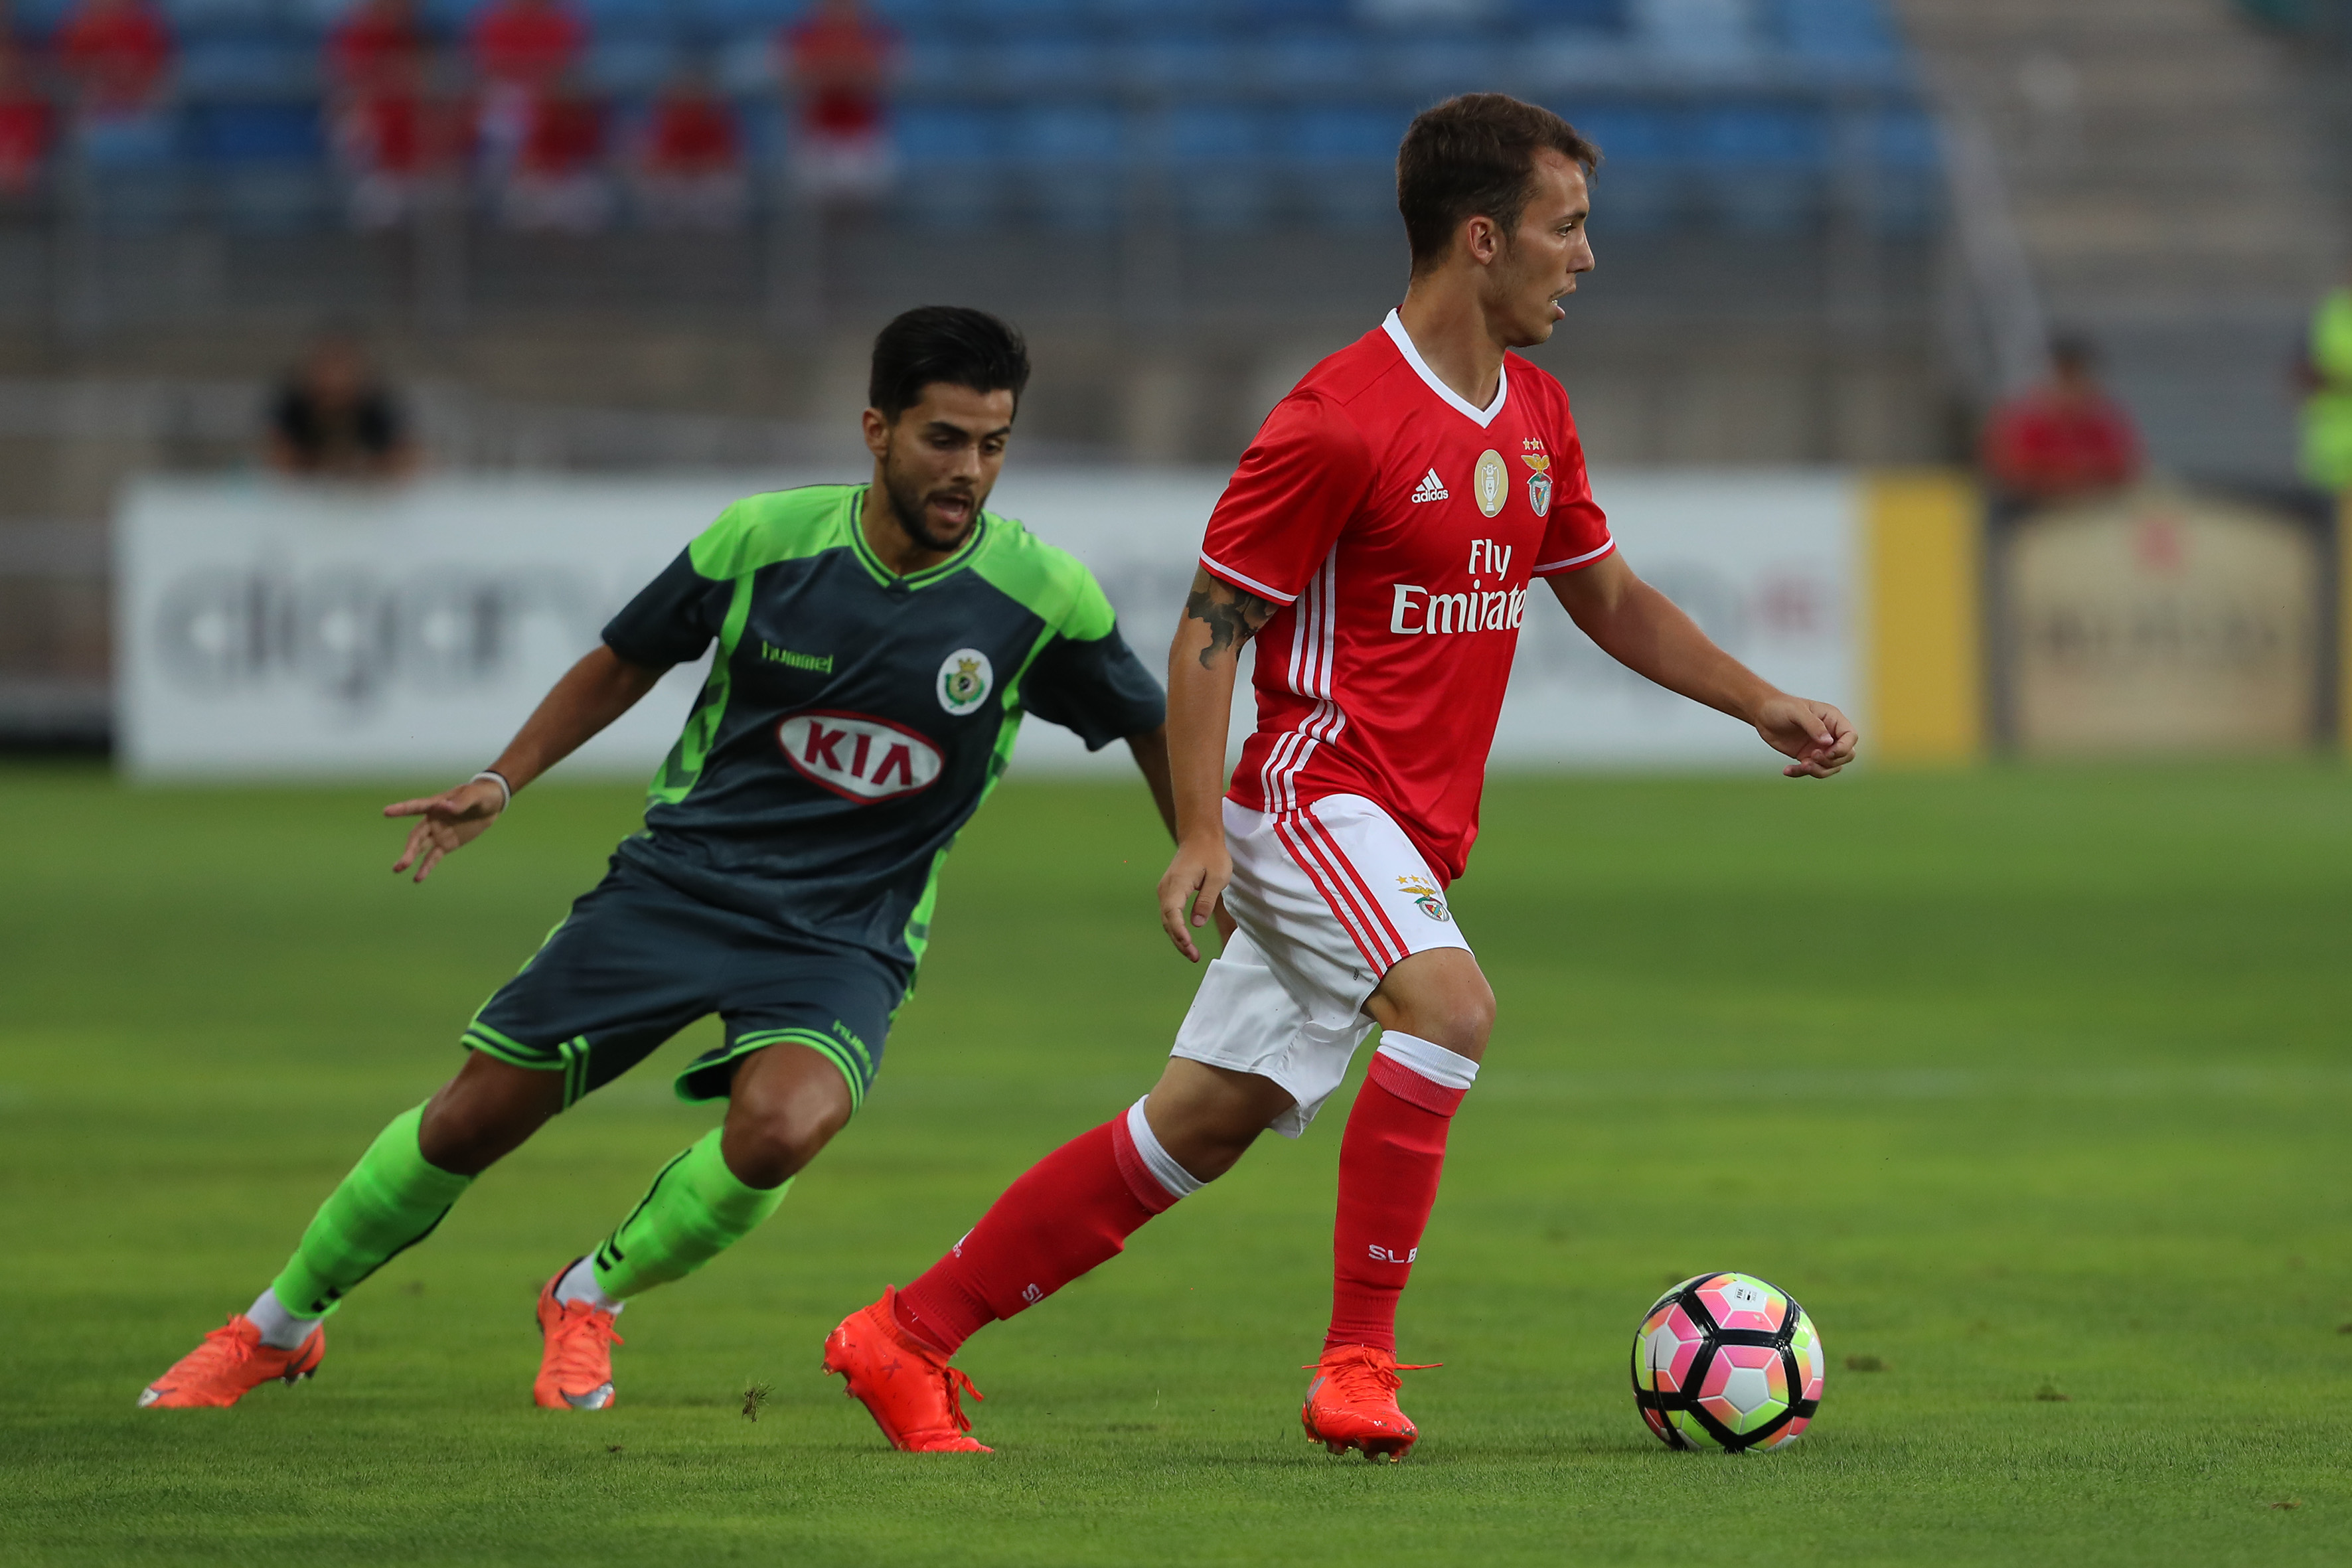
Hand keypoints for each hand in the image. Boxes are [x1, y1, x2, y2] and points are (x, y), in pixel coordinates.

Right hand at [385, 778, 507, 882]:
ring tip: (399, 869)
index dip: (401, 809)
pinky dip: (425, 867)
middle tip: (402, 863)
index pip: (416, 807)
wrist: (491, 804)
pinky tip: (417, 878)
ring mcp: (437, 834)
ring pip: (420, 848)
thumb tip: (444, 807)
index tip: (386, 812)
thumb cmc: (481, 794)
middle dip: (409, 849)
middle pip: (417, 835)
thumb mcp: (474, 795)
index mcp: (436, 804)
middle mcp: (432, 820)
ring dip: (410, 858)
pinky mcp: (446, 845)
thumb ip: (461, 802)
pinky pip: (433, 857)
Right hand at [1157, 835, 1232, 962]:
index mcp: (1178, 884)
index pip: (1173, 913)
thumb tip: (1196, 924)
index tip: (1189, 945)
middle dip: (1179, 941)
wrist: (1200, 837)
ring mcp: (1165, 890)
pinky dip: (1176, 927)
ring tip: (1191, 952)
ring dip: (1177, 937)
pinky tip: (1185, 938)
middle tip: (1194, 956)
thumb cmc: (1212, 854)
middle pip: (1167, 920)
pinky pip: (1169, 913)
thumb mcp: (1217, 877)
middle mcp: (1166, 888)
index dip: (1179, 932)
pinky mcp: (1169, 891)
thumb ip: (1206, 901)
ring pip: (1167, 919)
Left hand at [1752, 694, 1856, 778]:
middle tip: (1811, 756)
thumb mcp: (1797, 712)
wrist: (1763, 713)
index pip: (1851, 736)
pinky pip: (1812, 770)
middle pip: (1846, 755)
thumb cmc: (1781, 707)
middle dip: (1831, 761)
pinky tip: (1787, 770)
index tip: (1828, 752)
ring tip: (1801, 765)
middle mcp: (1830, 734)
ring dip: (1818, 770)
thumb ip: (1813, 725)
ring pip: (1831, 767)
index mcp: (1833, 719)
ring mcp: (1820, 747)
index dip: (1844, 748)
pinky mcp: (1807, 756)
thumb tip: (1828, 742)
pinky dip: (1801, 773)